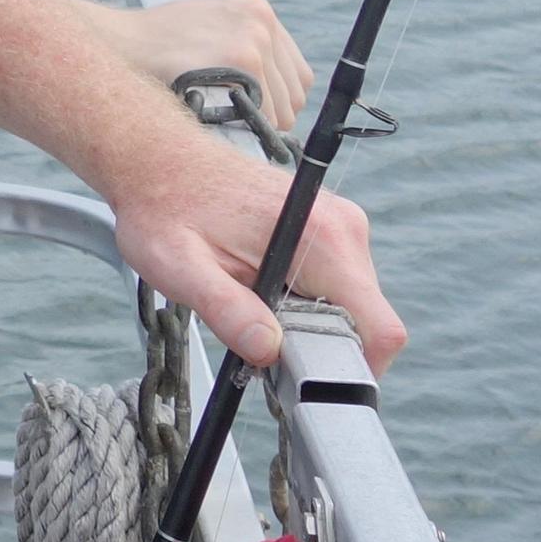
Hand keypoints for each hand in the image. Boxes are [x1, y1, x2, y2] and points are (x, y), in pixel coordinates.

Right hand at [86, 0, 308, 130]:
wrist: (117, 43)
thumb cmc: (154, 44)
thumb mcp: (206, 26)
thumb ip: (241, 47)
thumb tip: (268, 96)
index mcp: (257, 9)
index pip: (295, 72)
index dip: (276, 99)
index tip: (251, 111)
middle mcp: (262, 21)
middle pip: (294, 93)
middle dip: (268, 114)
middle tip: (231, 121)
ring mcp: (255, 38)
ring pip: (283, 110)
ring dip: (256, 124)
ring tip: (220, 119)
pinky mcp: (244, 59)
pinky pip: (266, 115)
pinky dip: (248, 127)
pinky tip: (218, 119)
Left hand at [102, 127, 405, 374]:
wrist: (159, 161)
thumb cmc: (165, 208)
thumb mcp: (180, 268)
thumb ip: (227, 310)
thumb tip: (269, 350)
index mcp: (321, 238)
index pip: (381, 328)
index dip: (352, 372)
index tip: (306, 380)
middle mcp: (343, 228)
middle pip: (364, 323)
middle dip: (319, 346)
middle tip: (259, 341)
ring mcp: (339, 224)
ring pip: (350, 306)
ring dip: (309, 323)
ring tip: (252, 307)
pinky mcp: (328, 227)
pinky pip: (336, 284)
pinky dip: (305, 301)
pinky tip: (260, 290)